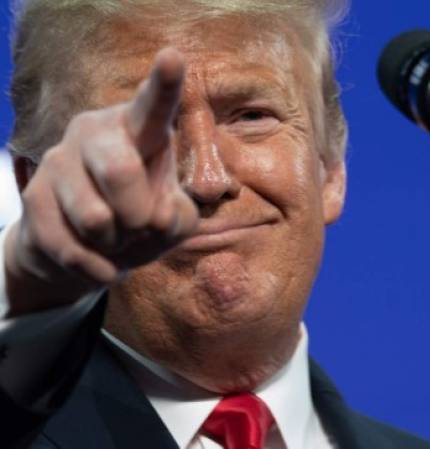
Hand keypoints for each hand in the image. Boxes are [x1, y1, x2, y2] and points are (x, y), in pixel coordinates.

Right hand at [4, 49, 198, 316]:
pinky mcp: (33, 197)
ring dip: (118, 244)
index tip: (174, 56)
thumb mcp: (173, 220)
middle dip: (139, 215)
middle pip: (119, 170)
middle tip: (142, 226)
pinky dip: (98, 268)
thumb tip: (157, 217)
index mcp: (138, 131)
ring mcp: (58, 161)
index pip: (154, 107)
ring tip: (118, 239)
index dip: (164, 84)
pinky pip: (70, 248)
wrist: (87, 249)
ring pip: (95, 217)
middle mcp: (94, 133)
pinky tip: (104, 264)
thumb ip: (180, 217)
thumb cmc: (142, 221)